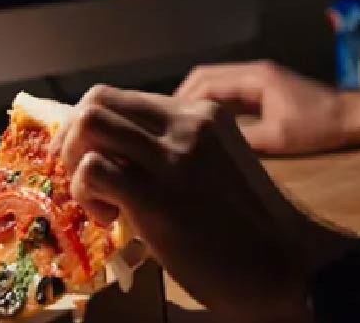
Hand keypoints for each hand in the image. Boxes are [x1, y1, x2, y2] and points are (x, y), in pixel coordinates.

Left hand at [51, 85, 350, 322]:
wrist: (286, 261)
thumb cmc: (251, 223)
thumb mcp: (215, 163)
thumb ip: (174, 148)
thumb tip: (119, 156)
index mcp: (201, 112)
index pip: (123, 97)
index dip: (93, 128)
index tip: (89, 159)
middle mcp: (186, 120)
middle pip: (98, 99)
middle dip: (73, 137)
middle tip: (84, 176)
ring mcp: (173, 154)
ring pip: (89, 123)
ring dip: (75, 160)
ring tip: (98, 196)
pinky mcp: (158, 194)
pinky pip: (92, 170)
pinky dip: (87, 194)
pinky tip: (113, 220)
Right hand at [174, 61, 350, 154]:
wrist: (349, 118)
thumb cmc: (318, 126)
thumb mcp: (279, 137)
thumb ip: (243, 139)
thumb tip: (206, 147)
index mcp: (255, 77)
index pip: (207, 81)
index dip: (183, 99)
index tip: (165, 120)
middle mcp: (253, 72)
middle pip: (206, 76)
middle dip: (184, 96)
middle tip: (166, 124)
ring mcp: (258, 79)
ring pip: (216, 83)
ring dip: (197, 101)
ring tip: (179, 127)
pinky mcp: (263, 90)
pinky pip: (229, 93)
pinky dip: (213, 105)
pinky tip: (204, 127)